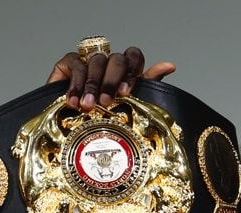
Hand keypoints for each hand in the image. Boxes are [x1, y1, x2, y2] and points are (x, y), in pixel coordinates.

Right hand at [46, 45, 176, 111]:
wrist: (73, 127)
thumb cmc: (104, 118)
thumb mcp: (130, 104)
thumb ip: (149, 84)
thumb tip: (170, 66)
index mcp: (126, 71)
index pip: (133, 56)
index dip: (132, 70)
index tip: (126, 92)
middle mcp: (108, 64)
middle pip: (116, 59)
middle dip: (112, 81)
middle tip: (106, 101)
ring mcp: (89, 61)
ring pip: (96, 62)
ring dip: (93, 86)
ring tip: (88, 106)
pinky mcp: (69, 63)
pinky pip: (76, 66)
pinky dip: (76, 86)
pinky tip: (75, 101)